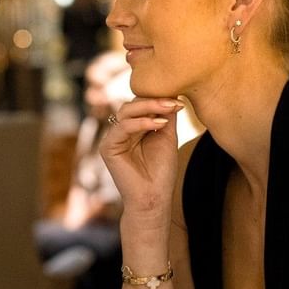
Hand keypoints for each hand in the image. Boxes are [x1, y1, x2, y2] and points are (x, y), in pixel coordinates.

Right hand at [98, 97, 181, 225]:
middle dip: (154, 101)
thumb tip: (172, 91)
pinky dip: (141, 123)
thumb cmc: (161, 171)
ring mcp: (112, 138)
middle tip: (175, 102)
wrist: (154, 197)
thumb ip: (166, 115)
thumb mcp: (168, 137)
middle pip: (132, 104)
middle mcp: (121, 130)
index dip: (158, 99)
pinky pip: (122, 127)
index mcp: (133, 127)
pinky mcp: (107, 147)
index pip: (141, 104)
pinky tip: (159, 124)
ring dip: (149, 108)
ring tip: (169, 110)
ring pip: (126, 111)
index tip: (180, 101)